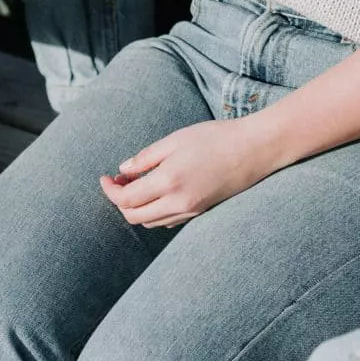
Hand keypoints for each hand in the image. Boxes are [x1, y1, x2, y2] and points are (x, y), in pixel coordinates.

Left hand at [100, 116, 279, 228]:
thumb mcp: (175, 140)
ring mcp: (190, 212)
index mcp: (169, 181)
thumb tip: (123, 170)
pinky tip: (156, 192)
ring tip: (134, 185)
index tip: (105, 177)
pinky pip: (168, 221)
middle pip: (134, 217)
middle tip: (117, 182)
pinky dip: (154, 212)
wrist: (254, 150)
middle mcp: (178, 202)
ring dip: (136, 208)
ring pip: (150, 222)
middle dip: (120, 202)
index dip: (110, 191)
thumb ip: (146, 157)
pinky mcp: (200, 213)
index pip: (126, 199)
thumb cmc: (216, 138)